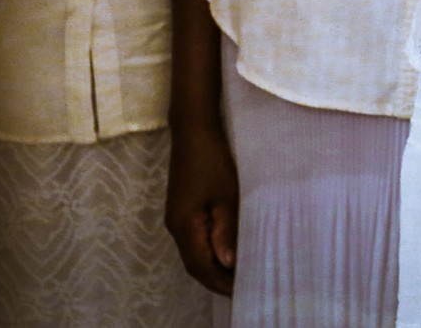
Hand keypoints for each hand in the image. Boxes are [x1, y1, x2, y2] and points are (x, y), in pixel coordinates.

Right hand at [165, 117, 238, 295]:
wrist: (193, 128)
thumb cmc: (212, 158)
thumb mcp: (225, 195)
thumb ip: (226, 230)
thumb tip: (227, 263)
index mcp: (184, 225)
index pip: (200, 267)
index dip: (220, 282)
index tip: (243, 291)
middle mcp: (175, 226)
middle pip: (195, 263)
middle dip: (217, 278)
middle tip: (245, 285)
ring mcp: (177, 217)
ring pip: (195, 252)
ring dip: (214, 265)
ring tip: (240, 271)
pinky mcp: (183, 208)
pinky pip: (195, 238)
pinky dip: (210, 250)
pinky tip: (228, 249)